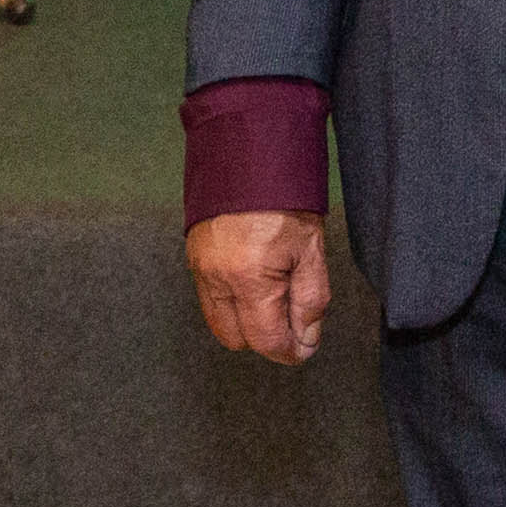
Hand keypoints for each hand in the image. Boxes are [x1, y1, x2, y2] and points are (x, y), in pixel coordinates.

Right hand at [188, 209, 330, 363]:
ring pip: (219, 323)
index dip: (289, 351)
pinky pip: (209, 299)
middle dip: (265, 338)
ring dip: (246, 322)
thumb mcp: (312, 251)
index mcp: (250, 278)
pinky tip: (253, 284)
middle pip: (237, 339)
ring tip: (273, 299)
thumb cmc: (284, 198)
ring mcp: (200, 269)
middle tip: (291, 320)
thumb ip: (311, 301)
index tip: (304, 347)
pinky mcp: (193, 259)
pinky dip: (232, 303)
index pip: (266, 340)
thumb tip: (305, 339)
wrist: (249, 155)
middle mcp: (217, 279)